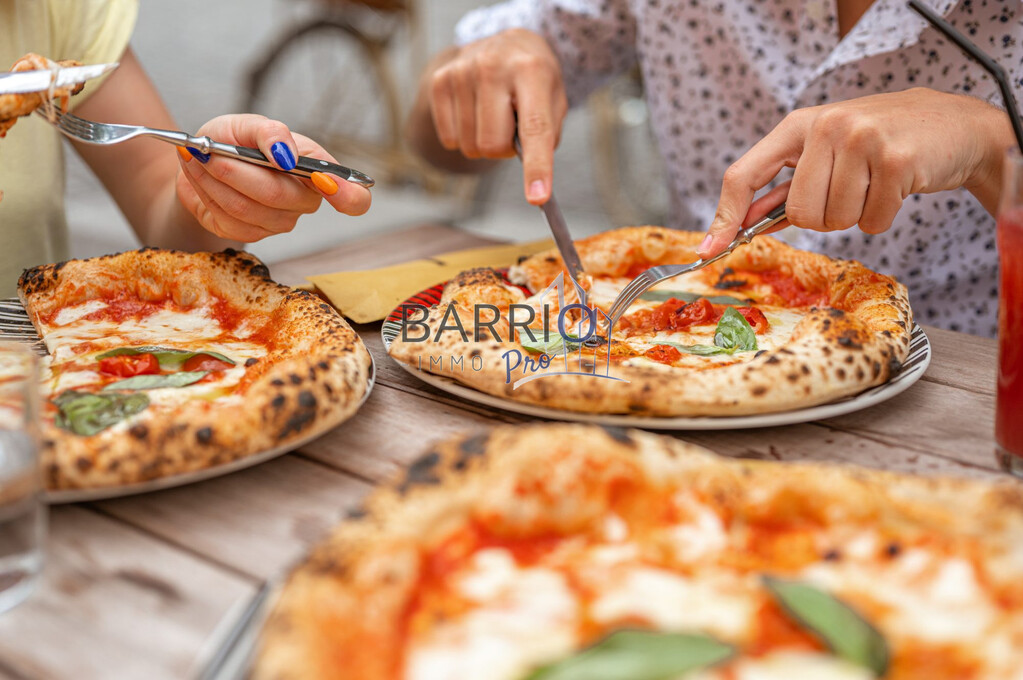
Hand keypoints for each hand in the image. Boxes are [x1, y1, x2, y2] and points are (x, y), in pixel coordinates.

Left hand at [175, 114, 371, 241]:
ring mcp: (280, 222)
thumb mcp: (247, 124)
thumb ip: (269, 132)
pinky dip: (206, 191)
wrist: (200, 162)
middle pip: (277, 196)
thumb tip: (285, 154)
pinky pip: (226, 218)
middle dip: (235, 170)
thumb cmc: (232, 140)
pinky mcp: (251, 234)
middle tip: (208, 151)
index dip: (348, 196)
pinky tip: (202, 176)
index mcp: (317, 170)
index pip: (353, 198)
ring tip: (200, 158)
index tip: (328, 184)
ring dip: (214, 179)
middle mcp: (305, 201)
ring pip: (245, 207)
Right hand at [426, 29, 567, 203]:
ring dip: (483, 141)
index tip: (538, 197)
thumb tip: (533, 180)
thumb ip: (546, 136)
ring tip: (492, 113)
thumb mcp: (553, 100)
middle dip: (503, 149)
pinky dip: (462, 135)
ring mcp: (462, 72)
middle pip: (492, 146)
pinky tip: (473, 110)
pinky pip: (449, 138)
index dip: (537, 166)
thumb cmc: (533, 80)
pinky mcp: (440, 80)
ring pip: (469, 146)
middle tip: (509, 127)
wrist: (505, 43)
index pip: (534, 128)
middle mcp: (494, 67)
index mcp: (532, 72)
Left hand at [698, 88, 1010, 256]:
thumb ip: (783, 187)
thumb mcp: (824, 152)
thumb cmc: (878, 145)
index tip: (708, 250)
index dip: (724, 217)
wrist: (951, 127)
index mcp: (796, 125)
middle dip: (823, 218)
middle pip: (798, 214)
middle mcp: (825, 126)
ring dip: (856, 215)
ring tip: (875, 184)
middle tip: (849, 192)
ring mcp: (861, 139)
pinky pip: (872, 222)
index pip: (743, 175)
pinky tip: (897, 187)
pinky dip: (884, 216)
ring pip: (834, 221)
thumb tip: (733, 226)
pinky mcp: (895, 158)